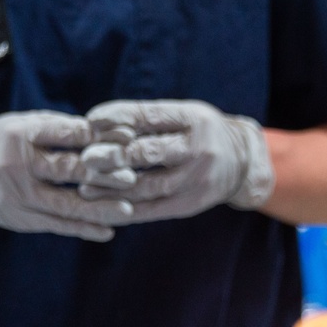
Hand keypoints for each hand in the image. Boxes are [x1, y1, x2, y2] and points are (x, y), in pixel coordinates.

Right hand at [0, 111, 133, 241]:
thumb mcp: (26, 125)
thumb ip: (63, 128)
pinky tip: (108, 231)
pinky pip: (57, 226)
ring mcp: (18, 196)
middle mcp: (17, 166)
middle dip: (102, 174)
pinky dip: (83, 229)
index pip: (65, 134)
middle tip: (131, 177)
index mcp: (20, 135)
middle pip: (66, 170)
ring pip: (65, 204)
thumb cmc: (5, 143)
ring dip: (98, 208)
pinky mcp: (22, 219)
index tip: (128, 136)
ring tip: (128, 210)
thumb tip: (112, 131)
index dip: (97, 136)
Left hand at [81, 99, 274, 221]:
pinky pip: (152, 210)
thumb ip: (147, 119)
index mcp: (194, 119)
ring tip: (85, 187)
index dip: (121, 117)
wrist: (241, 163)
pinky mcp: (190, 204)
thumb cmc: (199, 133)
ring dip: (113, 188)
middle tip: (86, 158)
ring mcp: (196, 179)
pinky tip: (102, 208)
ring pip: (148, 186)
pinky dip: (125, 210)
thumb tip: (96, 125)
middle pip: (151, 152)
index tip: (91, 119)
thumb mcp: (183, 116)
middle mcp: (199, 148)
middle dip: (115, 156)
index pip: (152, 116)